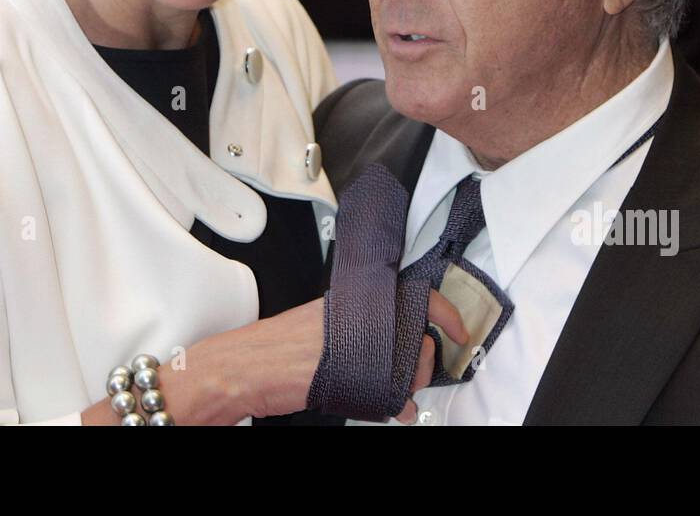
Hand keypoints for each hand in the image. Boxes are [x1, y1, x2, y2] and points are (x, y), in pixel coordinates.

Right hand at [81, 288, 469, 424]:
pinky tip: (389, 407)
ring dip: (409, 381)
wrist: (239, 367)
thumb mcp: (320, 325)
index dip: (445, 311)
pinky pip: (389, 390)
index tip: (459, 327)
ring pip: (408, 364)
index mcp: (351, 299)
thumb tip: (389, 353)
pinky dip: (395, 403)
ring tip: (394, 389)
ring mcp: (352, 344)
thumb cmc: (271, 349)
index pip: (413, 292)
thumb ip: (359, 333)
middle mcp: (356, 316)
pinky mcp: (346, 372)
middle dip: (423, 357)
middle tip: (415, 368)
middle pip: (417, 334)